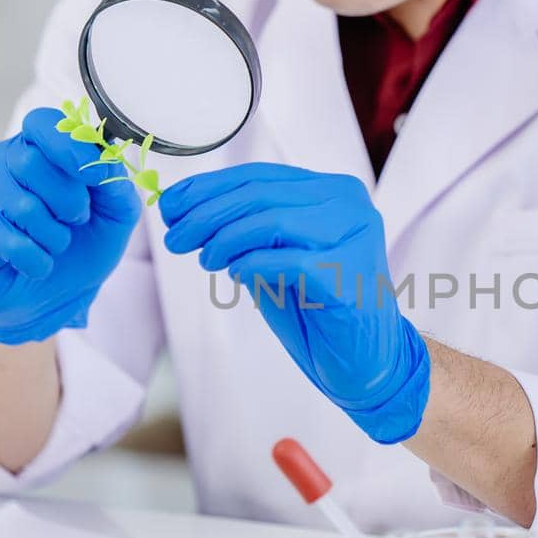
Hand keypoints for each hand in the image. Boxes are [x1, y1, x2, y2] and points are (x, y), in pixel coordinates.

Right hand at [0, 108, 140, 344]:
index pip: (44, 124)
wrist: (51, 301)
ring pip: (20, 205)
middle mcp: (4, 162)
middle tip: (76, 219)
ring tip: (56, 244)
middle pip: (30, 163)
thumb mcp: (115, 216)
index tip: (96, 175)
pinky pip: (9, 241)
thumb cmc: (80, 249)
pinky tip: (38, 264)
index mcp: (40, 148)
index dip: (71, 147)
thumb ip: (117, 184)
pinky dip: (36, 260)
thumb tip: (107, 162)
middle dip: (67, 200)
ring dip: (54, 236)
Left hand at [158, 163, 429, 443]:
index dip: (208, 187)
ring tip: (204, 260)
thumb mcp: (275, 258)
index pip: (260, 176)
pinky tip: (235, 276)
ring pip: (274, 220)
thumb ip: (244, 231)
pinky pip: (288, 260)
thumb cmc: (318, 309)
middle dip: (207, 214)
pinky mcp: (350, 273)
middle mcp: (350, 204)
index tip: (170, 206)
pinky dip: (252, 266)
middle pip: (262, 194)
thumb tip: (184, 212)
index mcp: (332, 191)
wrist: (367, 362)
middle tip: (175, 237)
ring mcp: (355, 236)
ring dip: (226, 239)